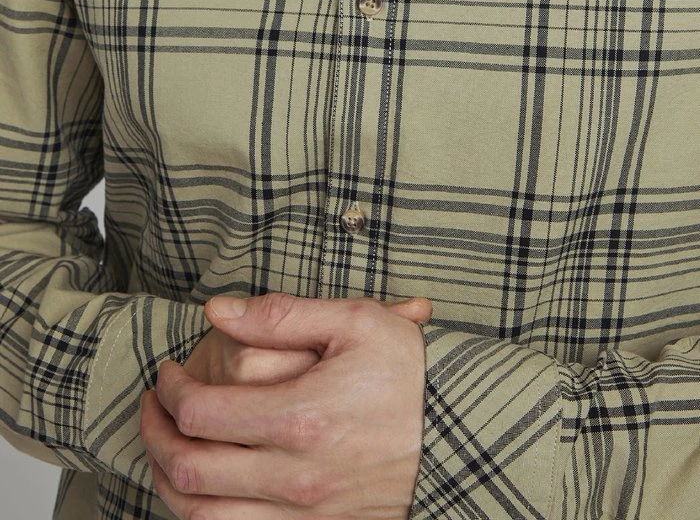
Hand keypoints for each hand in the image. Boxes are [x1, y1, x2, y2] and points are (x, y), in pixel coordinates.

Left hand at [141, 292, 432, 519]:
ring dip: (168, 480)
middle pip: (188, 469)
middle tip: (154, 407)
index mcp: (300, 418)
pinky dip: (204, 514)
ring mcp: (303, 516)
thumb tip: (218, 309)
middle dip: (155, 433)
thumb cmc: (409, 376)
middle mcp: (294, 477)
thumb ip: (282, 313)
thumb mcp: (357, 322)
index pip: (200, 412)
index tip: (166, 374)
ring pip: (201, 515)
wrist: (459, 438)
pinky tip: (203, 487)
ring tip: (167, 446)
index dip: (169, 391)